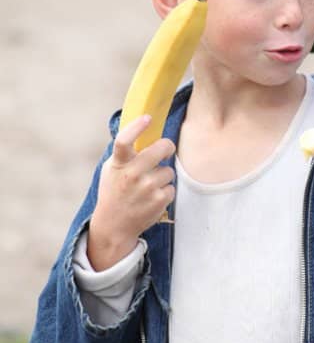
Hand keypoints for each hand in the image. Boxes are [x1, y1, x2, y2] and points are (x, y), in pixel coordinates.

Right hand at [87, 116, 175, 270]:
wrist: (113, 225)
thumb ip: (126, 153)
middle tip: (165, 150)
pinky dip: (164, 191)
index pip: (124, 141)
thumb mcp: (112, 169)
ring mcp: (147, 188)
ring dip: (163, 176)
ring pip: (169, 171)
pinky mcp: (159, 200)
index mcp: (119, 164)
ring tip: (148, 186)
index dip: (136, 127)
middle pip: (162, 148)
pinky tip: (151, 198)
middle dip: (167, 147)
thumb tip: (143, 129)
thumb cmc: (114, 191)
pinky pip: (171, 187)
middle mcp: (133, 174)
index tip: (147, 118)